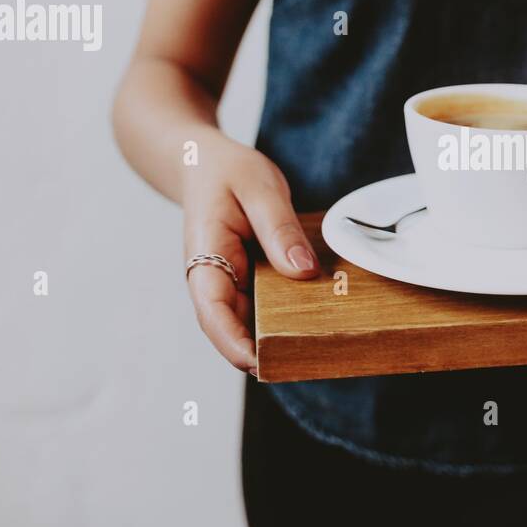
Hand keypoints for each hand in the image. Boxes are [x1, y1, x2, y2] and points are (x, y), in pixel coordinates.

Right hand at [182, 134, 319, 374]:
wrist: (206, 162)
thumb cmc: (227, 172)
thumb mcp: (259, 188)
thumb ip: (280, 229)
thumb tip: (303, 270)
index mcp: (205, 258)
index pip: (212, 312)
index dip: (234, 343)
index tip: (261, 363)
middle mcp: (215, 279)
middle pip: (234, 328)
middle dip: (265, 351)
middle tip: (309, 363)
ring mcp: (232, 283)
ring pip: (252, 322)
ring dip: (279, 337)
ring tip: (320, 350)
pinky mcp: (249, 280)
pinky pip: (267, 306)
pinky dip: (288, 315)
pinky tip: (319, 320)